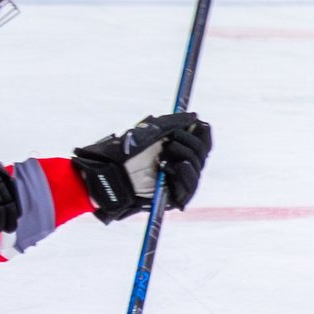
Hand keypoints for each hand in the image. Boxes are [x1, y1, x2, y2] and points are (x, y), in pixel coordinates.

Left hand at [73, 112, 213, 224]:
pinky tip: (172, 166)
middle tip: (171, 140)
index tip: (199, 124)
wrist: (110, 173)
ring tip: (164, 154)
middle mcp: (181, 164)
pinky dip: (184, 173)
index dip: (202, 133)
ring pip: (198, 167)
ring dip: (185, 156)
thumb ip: (174, 122)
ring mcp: (179, 181)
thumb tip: (195, 116)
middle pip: (202, 152)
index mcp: (177, 148)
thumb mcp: (151, 131)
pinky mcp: (176, 197)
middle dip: (190, 142)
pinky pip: (191, 186)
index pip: (202, 141)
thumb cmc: (126, 153)